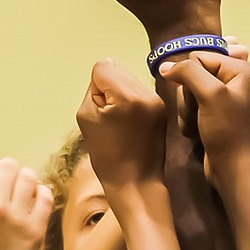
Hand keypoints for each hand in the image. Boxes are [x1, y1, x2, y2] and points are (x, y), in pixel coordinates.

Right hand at [0, 159, 53, 249]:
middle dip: (4, 171)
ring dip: (23, 179)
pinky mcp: (36, 229)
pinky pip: (46, 198)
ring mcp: (19, 217)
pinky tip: (33, 200)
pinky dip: (41, 193)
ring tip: (18, 190)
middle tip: (2, 184)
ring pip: (28, 178)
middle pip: (8, 166)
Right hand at [75, 60, 167, 189]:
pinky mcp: (163, 108)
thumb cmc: (106, 154)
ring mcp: (158, 100)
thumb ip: (94, 88)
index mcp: (128, 96)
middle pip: (119, 70)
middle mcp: (147, 93)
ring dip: (121, 94)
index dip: (95, 88)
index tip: (102, 111)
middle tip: (112, 118)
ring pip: (130, 80)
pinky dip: (132, 102)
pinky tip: (131, 124)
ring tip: (122, 122)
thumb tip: (108, 67)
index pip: (103, 67)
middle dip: (110, 89)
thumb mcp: (86, 116)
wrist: (135, 182)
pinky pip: (140, 92)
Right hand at [157, 52, 249, 161]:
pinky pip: (190, 108)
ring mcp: (222, 100)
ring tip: (199, 124)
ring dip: (187, 110)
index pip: (199, 56)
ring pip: (187, 93)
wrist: (234, 169)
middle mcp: (232, 81)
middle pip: (191, 74)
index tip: (197, 94)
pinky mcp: (212, 116)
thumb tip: (165, 66)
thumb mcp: (211, 94)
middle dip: (188, 95)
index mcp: (239, 70)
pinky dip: (188, 120)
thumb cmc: (228, 130)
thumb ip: (189, 73)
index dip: (190, 75)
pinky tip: (197, 131)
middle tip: (200, 111)